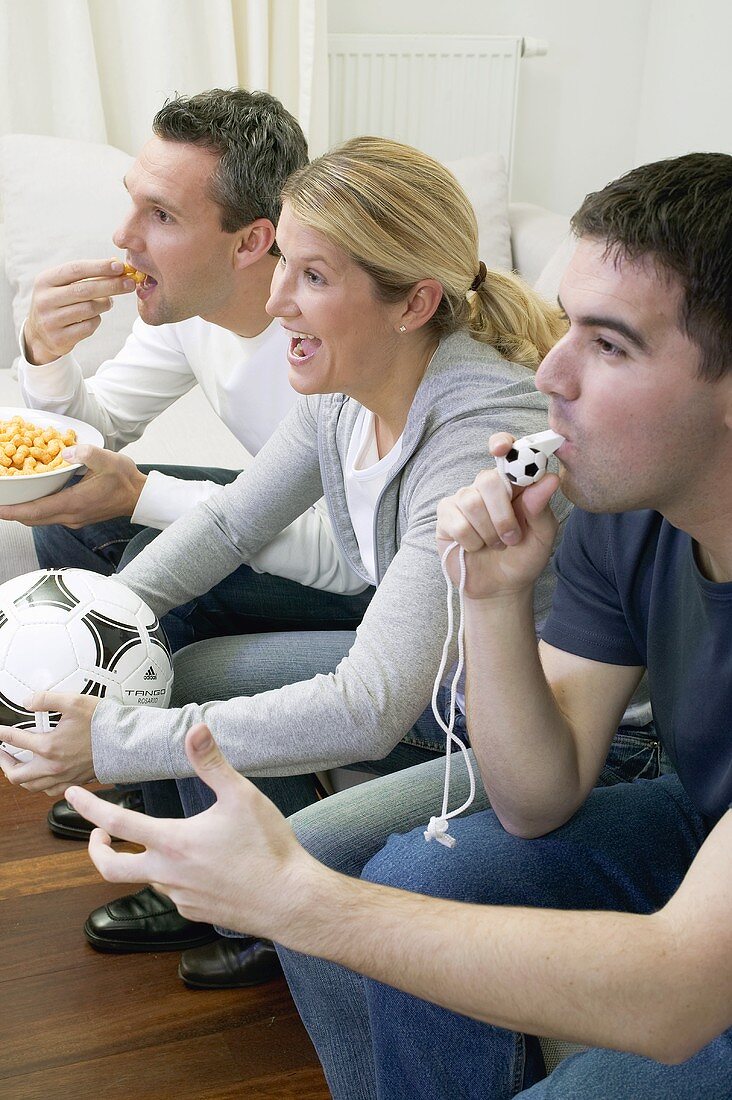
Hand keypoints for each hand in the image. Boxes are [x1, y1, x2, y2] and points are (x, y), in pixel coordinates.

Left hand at [0, 446, 146, 526]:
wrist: (140, 497)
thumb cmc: (125, 480)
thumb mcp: (108, 460)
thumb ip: (86, 453)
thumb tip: (65, 452)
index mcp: (74, 503)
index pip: (35, 511)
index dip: (12, 510)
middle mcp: (71, 516)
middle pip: (32, 519)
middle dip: (12, 511)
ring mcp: (73, 519)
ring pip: (40, 519)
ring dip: (23, 512)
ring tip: (9, 500)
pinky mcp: (77, 518)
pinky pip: (49, 517)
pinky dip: (36, 510)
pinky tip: (32, 498)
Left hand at [0, 692, 97, 796]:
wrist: (126, 742)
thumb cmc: (103, 724)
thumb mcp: (74, 702)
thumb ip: (47, 699)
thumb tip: (28, 701)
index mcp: (49, 747)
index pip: (15, 741)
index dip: (2, 734)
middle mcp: (53, 767)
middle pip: (17, 775)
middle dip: (5, 764)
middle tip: (3, 754)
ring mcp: (64, 777)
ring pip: (32, 787)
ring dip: (20, 777)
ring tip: (18, 767)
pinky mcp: (75, 782)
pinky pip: (50, 791)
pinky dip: (40, 786)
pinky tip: (41, 778)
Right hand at [24, 259, 135, 364]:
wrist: (40, 335)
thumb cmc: (59, 304)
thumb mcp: (64, 286)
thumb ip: (87, 277)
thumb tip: (118, 268)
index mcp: (45, 280)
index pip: (76, 269)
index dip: (99, 267)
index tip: (120, 266)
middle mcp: (45, 299)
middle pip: (85, 289)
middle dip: (111, 285)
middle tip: (130, 283)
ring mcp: (50, 320)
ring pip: (89, 309)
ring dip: (105, 304)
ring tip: (109, 302)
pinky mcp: (59, 338)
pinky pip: (88, 327)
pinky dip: (97, 320)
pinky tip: (94, 317)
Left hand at [67, 724, 313, 938]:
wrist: (290, 899)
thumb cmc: (268, 847)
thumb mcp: (241, 796)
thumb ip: (212, 762)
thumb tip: (196, 728)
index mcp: (173, 842)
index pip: (117, 822)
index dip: (88, 807)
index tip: (71, 796)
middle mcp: (168, 874)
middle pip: (111, 867)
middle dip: (98, 848)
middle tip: (98, 833)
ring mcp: (180, 897)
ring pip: (146, 879)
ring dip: (142, 860)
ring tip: (159, 841)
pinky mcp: (195, 912)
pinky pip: (172, 894)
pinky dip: (170, 877)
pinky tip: (193, 866)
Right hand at [436, 433, 559, 599]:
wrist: (501, 587)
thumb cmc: (524, 557)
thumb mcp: (542, 535)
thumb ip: (541, 508)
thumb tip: (550, 479)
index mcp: (513, 484)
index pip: (506, 450)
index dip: (502, 444)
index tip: (503, 449)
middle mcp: (486, 487)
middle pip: (487, 479)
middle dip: (502, 514)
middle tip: (511, 537)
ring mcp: (463, 500)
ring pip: (471, 502)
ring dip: (488, 532)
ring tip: (495, 545)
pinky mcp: (445, 517)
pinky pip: (456, 522)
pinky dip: (471, 541)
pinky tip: (475, 547)